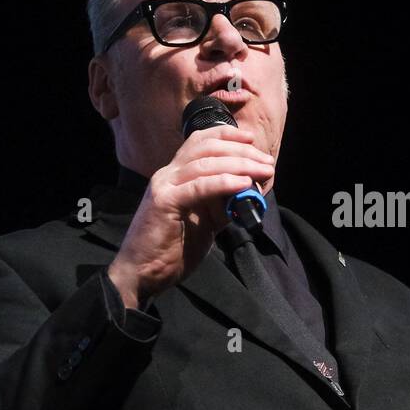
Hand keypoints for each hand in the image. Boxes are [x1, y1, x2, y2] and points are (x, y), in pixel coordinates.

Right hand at [107, 125, 274, 307]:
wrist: (142, 273)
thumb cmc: (173, 248)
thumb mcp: (205, 221)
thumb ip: (223, 204)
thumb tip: (251, 191)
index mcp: (175, 175)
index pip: (200, 141)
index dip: (227, 135)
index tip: (252, 139)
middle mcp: (168, 174)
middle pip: (207, 148)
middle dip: (242, 151)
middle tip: (267, 163)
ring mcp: (164, 186)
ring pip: (205, 163)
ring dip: (239, 165)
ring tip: (263, 171)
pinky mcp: (164, 202)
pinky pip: (199, 187)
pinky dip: (223, 183)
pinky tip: (243, 184)